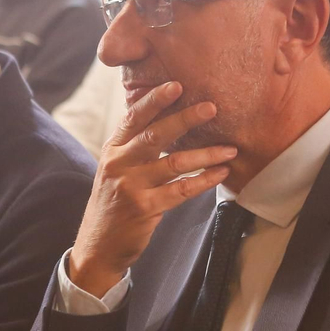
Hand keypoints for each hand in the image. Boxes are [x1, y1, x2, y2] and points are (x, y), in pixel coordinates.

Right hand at [68, 82, 237, 296]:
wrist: (98, 245)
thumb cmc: (114, 201)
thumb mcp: (115, 168)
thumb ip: (135, 145)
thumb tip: (166, 115)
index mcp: (114, 149)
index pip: (133, 117)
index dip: (154, 100)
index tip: (176, 85)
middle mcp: (119, 164)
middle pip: (155, 135)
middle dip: (185, 119)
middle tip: (212, 108)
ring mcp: (131, 186)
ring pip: (174, 163)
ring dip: (206, 154)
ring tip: (230, 148)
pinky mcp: (144, 208)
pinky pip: (181, 190)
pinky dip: (204, 181)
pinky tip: (221, 174)